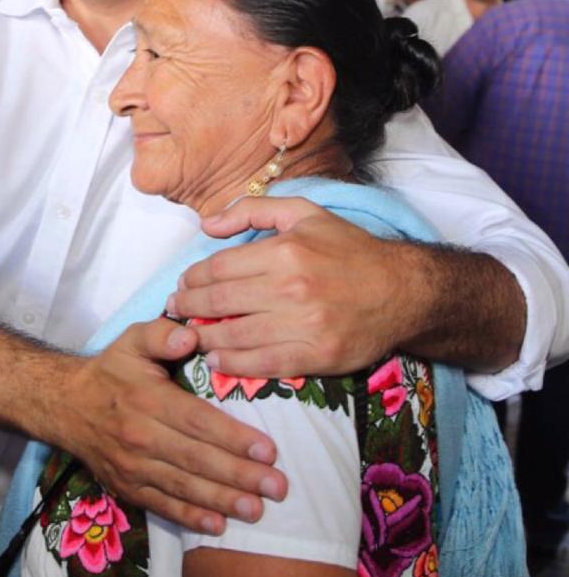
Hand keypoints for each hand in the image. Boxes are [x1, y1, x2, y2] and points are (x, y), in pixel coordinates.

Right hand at [55, 317, 286, 534]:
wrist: (66, 405)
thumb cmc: (112, 370)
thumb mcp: (132, 339)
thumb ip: (161, 333)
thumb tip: (190, 337)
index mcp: (147, 399)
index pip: (197, 421)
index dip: (233, 437)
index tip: (268, 450)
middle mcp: (140, 436)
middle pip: (196, 459)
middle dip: (239, 475)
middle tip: (276, 486)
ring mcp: (132, 467)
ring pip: (183, 486)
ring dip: (222, 500)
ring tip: (257, 509)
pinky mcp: (126, 487)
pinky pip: (162, 505)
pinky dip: (190, 517)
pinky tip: (218, 525)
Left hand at [167, 196, 420, 377]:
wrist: (402, 290)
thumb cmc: (349, 250)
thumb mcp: (305, 213)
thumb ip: (253, 210)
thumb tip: (207, 224)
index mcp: (285, 251)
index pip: (219, 267)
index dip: (193, 278)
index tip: (183, 283)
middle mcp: (290, 289)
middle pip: (219, 302)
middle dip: (188, 307)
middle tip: (175, 309)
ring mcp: (302, 326)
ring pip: (234, 336)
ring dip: (203, 337)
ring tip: (189, 335)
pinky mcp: (314, 356)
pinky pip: (261, 364)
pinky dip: (232, 365)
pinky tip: (216, 361)